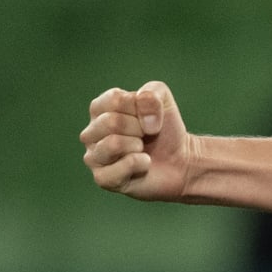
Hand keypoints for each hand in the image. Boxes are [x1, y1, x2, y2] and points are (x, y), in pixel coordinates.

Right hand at [80, 80, 192, 200]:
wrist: (181, 159)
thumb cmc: (165, 128)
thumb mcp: (163, 100)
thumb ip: (152, 93)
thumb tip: (144, 118)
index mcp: (100, 109)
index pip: (114, 100)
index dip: (140, 107)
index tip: (148, 116)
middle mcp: (91, 133)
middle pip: (111, 122)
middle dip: (139, 128)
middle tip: (146, 135)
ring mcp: (94, 157)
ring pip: (113, 144)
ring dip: (138, 145)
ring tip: (142, 149)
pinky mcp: (103, 178)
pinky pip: (121, 167)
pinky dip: (141, 164)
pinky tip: (144, 164)